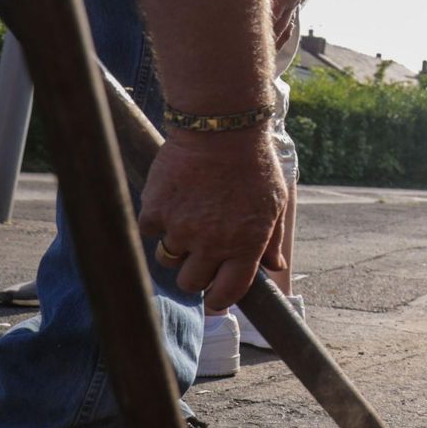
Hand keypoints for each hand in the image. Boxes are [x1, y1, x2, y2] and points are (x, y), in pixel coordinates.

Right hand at [137, 128, 285, 310]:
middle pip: (191, 283)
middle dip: (195, 272)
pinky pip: (150, 232)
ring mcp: (180, 229)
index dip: (221, 299)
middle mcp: (211, 243)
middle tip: (201, 252)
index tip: (216, 293)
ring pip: (168, 259)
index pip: (227, 293)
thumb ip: (272, 240)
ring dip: (177, 246)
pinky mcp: (155, 211)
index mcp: (245, 245)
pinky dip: (158, 221)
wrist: (221, 128)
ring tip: (189, 219)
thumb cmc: (254, 165)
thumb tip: (276, 268)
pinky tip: (173, 201)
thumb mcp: (275, 203)